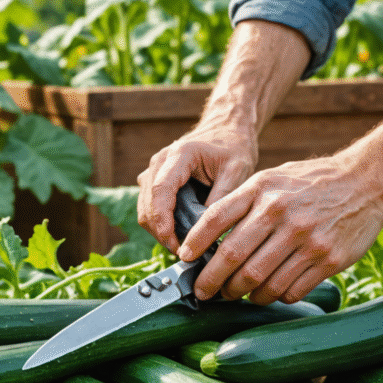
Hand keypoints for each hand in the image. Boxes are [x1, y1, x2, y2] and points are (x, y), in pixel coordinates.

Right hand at [136, 124, 258, 253]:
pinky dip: (160, 224)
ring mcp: (153, 171)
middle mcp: (159, 162)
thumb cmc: (233, 147)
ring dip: (159, 231)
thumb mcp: (238, 170)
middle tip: (184, 253)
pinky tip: (179, 235)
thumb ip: (222, 197)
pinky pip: (149, 208)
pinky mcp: (154, 181)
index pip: (160, 190)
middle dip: (161, 232)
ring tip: (183, 247)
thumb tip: (208, 230)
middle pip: (148, 205)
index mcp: (179, 155)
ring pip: (144, 209)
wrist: (226, 129)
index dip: (163, 220)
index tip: (174, 243)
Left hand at [177, 154, 382, 304]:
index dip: (194, 243)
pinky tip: (268, 291)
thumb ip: (242, 202)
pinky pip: (289, 290)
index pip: (216, 219)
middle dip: (211, 281)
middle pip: (233, 258)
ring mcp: (305, 239)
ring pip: (259, 281)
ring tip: (236, 293)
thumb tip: (206, 237)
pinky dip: (272, 296)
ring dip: (242, 294)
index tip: (183, 259)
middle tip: (205, 292)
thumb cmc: (311, 182)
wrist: (367, 181)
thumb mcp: (272, 179)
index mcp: (262, 190)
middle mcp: (281, 213)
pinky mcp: (327, 260)